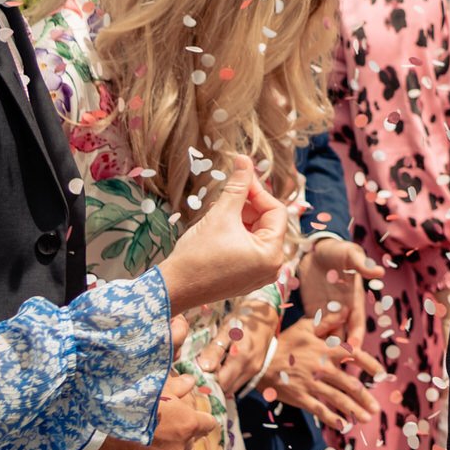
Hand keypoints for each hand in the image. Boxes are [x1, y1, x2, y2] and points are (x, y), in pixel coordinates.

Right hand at [89, 373, 218, 449]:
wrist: (96, 418)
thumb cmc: (129, 397)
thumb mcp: (158, 386)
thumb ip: (177, 386)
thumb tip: (191, 382)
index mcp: (186, 426)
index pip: (206, 425)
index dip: (197, 420)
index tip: (188, 416)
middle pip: (186, 447)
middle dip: (177, 439)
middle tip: (159, 428)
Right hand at [160, 157, 291, 308]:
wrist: (173, 288)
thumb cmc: (196, 255)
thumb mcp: (220, 215)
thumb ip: (237, 187)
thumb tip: (244, 160)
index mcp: (272, 254)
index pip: (276, 211)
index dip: (258, 191)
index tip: (241, 176)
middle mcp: (272, 267)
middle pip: (268, 223)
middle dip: (249, 205)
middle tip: (229, 191)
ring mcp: (259, 274)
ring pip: (257, 234)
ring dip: (241, 217)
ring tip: (220, 209)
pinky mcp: (245, 278)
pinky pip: (249, 248)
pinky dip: (237, 233)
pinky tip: (219, 225)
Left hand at [199, 297, 281, 397]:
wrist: (265, 316)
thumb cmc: (243, 319)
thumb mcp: (226, 330)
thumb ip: (215, 349)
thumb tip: (204, 368)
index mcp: (242, 358)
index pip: (220, 382)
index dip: (206, 381)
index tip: (196, 374)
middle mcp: (250, 368)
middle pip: (226, 388)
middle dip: (212, 384)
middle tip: (202, 372)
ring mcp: (255, 370)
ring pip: (233, 387)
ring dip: (221, 382)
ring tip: (212, 369)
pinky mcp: (256, 370)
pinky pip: (239, 382)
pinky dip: (229, 379)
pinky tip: (223, 368)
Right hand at [255, 315, 386, 429]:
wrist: (260, 362)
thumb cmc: (285, 343)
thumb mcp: (306, 327)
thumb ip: (328, 321)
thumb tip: (347, 311)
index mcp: (326, 349)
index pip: (355, 356)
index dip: (370, 365)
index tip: (382, 374)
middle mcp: (323, 368)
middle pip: (350, 384)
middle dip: (365, 398)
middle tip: (376, 408)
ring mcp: (312, 384)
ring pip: (338, 399)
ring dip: (354, 410)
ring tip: (366, 418)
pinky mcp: (300, 396)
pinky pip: (319, 409)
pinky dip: (332, 418)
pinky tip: (343, 425)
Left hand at [300, 235, 380, 354]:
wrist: (316, 249)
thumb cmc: (337, 251)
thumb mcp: (350, 254)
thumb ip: (361, 265)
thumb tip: (378, 272)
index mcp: (354, 299)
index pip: (357, 322)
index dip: (356, 336)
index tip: (354, 350)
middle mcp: (343, 309)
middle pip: (344, 335)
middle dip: (341, 351)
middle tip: (337, 367)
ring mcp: (327, 312)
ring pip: (328, 336)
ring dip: (325, 350)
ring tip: (319, 366)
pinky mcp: (313, 311)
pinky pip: (313, 329)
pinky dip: (311, 341)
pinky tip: (305, 353)